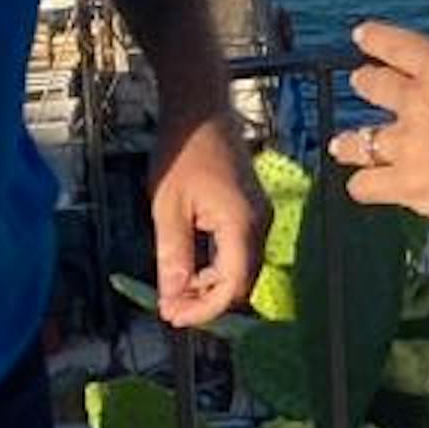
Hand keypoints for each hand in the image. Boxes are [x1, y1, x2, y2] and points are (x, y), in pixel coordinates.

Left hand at [139, 109, 269, 328]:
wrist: (201, 110)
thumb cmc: (183, 151)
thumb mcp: (168, 207)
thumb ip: (173, 256)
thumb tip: (173, 297)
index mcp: (241, 224)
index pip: (232, 285)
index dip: (205, 309)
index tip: (174, 317)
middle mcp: (260, 224)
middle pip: (242, 283)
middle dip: (207, 302)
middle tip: (171, 310)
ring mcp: (261, 217)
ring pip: (242, 270)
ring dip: (212, 287)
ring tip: (176, 293)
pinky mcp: (254, 211)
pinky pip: (242, 252)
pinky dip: (218, 268)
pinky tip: (192, 270)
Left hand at [338, 0, 428, 224]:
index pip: (394, 44)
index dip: (374, 38)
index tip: (362, 35)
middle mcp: (415, 102)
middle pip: (372, 85)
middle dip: (365, 81)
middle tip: (362, 81)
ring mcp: (405, 145)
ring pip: (360, 139)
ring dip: (351, 140)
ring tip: (342, 143)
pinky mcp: (405, 182)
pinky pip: (367, 185)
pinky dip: (363, 185)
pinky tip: (362, 185)